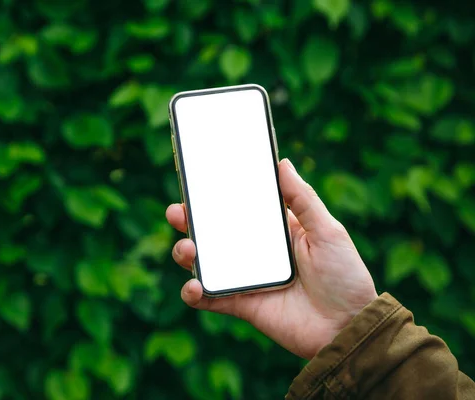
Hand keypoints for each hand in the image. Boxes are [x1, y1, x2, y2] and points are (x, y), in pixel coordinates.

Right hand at [165, 158, 377, 358]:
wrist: (349, 328)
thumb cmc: (346, 276)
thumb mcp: (328, 231)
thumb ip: (303, 199)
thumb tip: (282, 162)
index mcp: (273, 230)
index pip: (238, 207)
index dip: (216, 195)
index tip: (198, 180)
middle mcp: (254, 252)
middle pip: (212, 232)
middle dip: (189, 220)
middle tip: (177, 212)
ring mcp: (245, 278)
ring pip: (204, 262)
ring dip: (186, 253)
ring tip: (189, 249)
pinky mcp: (241, 305)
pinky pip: (209, 299)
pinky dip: (194, 293)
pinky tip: (194, 285)